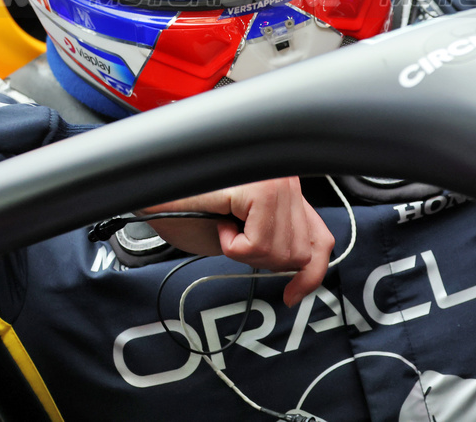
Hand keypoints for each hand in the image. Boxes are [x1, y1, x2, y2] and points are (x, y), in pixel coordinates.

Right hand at [143, 178, 333, 305]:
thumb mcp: (245, 233)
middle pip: (301, 253)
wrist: (155, 197)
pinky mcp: (258, 190)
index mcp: (288, 189)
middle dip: (264, 261)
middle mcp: (287, 179)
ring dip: (245, 251)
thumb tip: (306, 268)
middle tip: (234, 240)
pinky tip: (220, 223)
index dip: (312, 273)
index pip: (320, 239)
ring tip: (224, 226)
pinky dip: (234, 246)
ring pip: (282, 252)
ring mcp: (276, 182)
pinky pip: (258, 243)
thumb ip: (279, 240)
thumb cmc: (191, 211)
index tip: (292, 295)